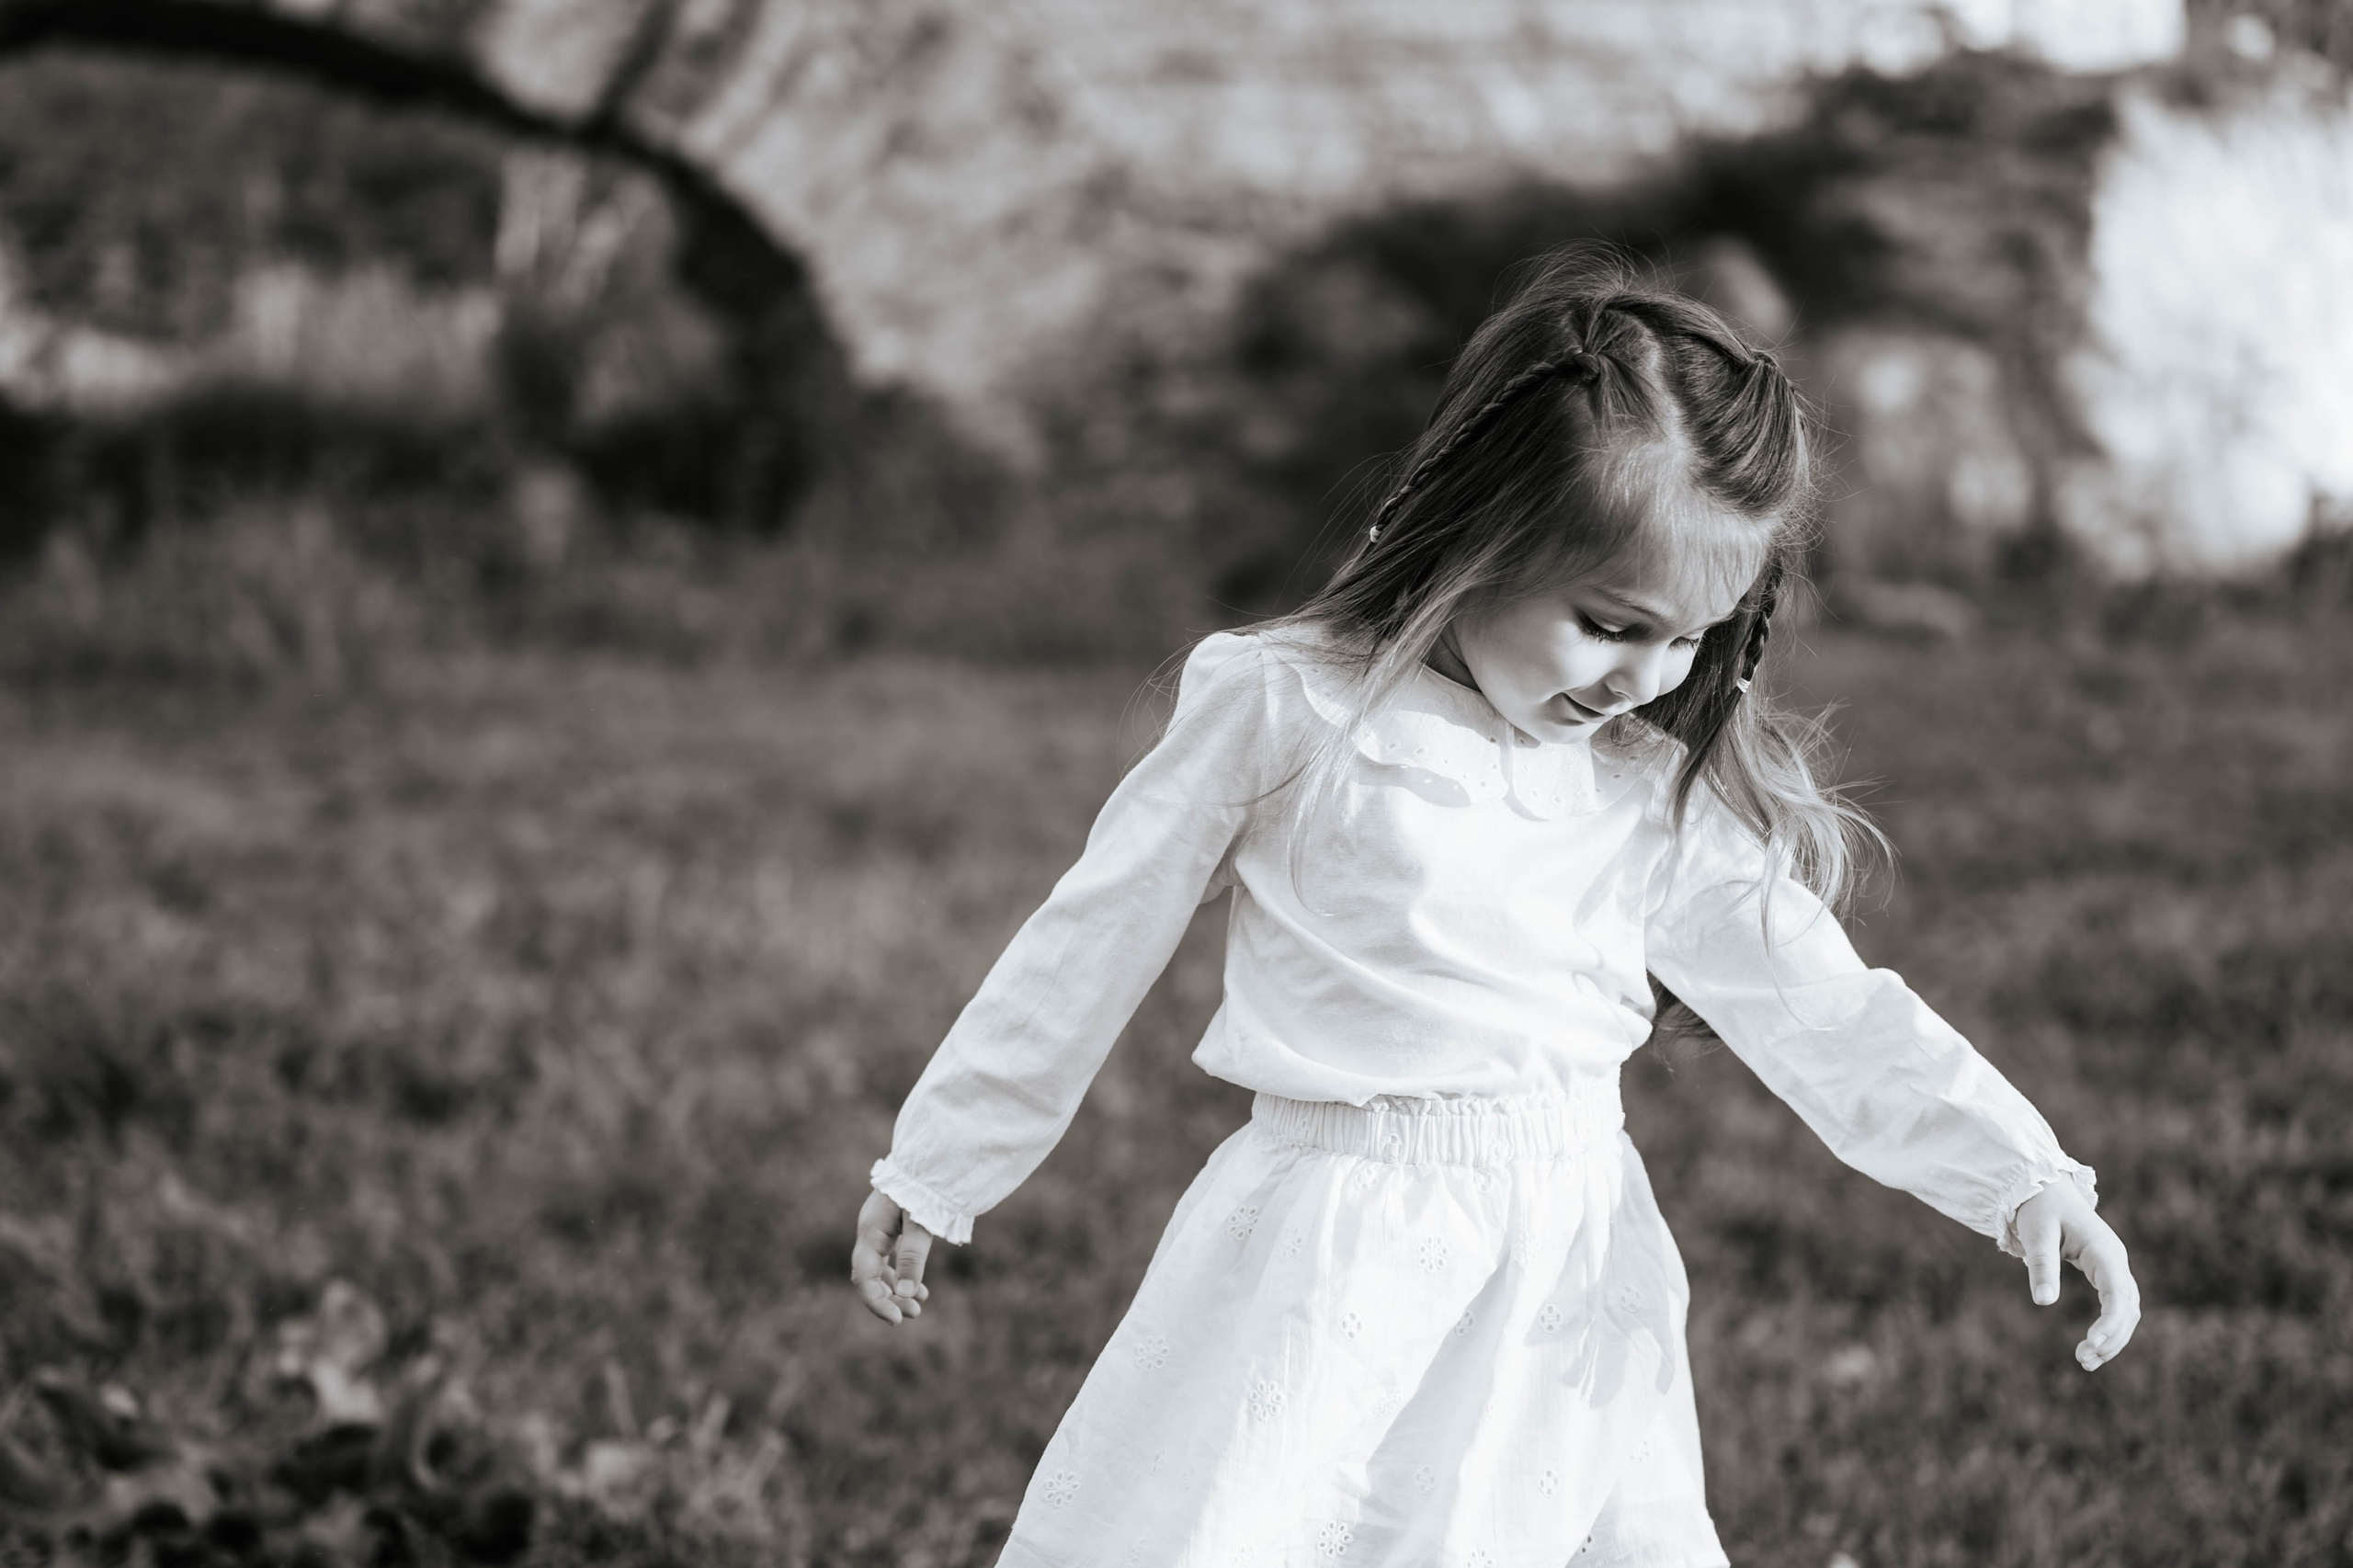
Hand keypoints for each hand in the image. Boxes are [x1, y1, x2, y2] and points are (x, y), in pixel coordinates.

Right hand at [851, 1187, 933, 1324]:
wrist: (931, 1155)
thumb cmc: (925, 1186)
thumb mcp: (921, 1222)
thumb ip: (913, 1257)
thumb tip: (904, 1295)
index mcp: (870, 1231)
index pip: (864, 1277)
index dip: (877, 1301)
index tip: (898, 1319)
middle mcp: (869, 1232)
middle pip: (869, 1275)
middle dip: (888, 1298)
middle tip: (914, 1314)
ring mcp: (878, 1229)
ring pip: (879, 1268)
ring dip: (896, 1289)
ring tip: (919, 1306)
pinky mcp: (890, 1226)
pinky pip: (889, 1258)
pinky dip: (902, 1274)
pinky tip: (919, 1288)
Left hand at [2014, 1180, 2138, 1369]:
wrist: (2045, 1188)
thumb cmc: (2040, 1208)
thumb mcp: (2037, 1234)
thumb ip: (2042, 1265)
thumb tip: (2043, 1301)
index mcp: (2104, 1251)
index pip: (2118, 1293)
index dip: (2110, 1322)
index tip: (2092, 1343)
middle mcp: (2116, 1261)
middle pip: (2128, 1308)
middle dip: (2111, 1337)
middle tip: (2083, 1360)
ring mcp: (2114, 1268)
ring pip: (2127, 1311)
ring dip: (2113, 1338)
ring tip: (2086, 1361)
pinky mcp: (2105, 1273)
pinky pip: (2117, 1306)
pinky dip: (2110, 1328)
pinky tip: (2093, 1347)